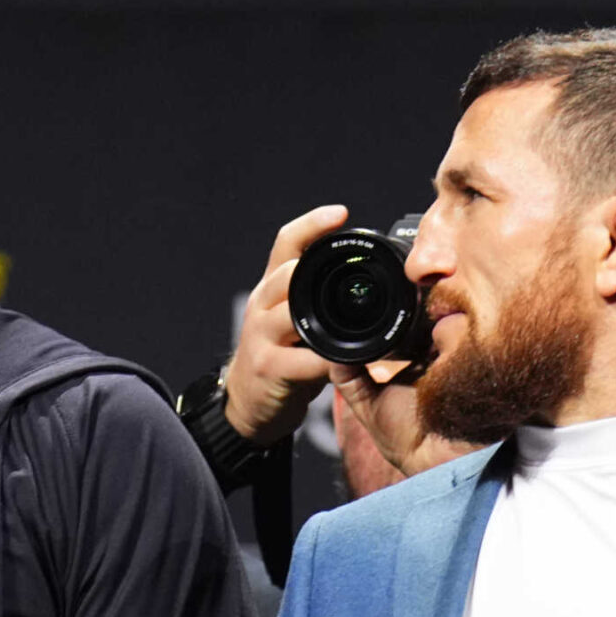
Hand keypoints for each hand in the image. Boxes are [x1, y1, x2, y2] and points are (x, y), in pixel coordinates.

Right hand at [221, 206, 351, 447]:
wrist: (249, 403)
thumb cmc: (282, 357)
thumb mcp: (296, 320)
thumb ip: (318, 298)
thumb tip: (366, 277)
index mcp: (271, 288)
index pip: (286, 243)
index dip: (312, 225)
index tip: (341, 213)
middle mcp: (261, 305)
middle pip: (288, 273)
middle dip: (320, 271)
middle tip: (360, 273)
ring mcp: (260, 336)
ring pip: (292, 312)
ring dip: (325, 315)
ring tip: (360, 318)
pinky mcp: (267, 367)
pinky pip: (303, 359)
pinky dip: (328, 360)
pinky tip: (348, 359)